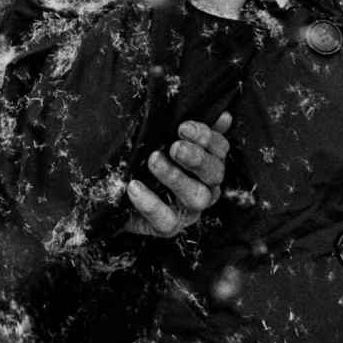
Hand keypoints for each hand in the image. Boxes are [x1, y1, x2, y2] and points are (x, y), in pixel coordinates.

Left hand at [126, 113, 231, 236]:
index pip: (220, 148)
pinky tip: (134, 187)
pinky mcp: (167, 226)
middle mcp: (204, 186)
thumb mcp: (163, 137)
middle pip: (215, 173)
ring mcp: (188, 209)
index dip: (207, 137)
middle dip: (196, 158)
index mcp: (207, 162)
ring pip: (197, 197)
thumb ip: (191, 129)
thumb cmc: (145, 156)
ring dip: (176, 177)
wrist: (117, 190)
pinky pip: (166, 221)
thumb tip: (225, 116)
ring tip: (153, 160)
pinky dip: (150, 204)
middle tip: (175, 146)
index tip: (182, 127)